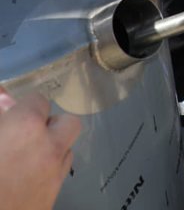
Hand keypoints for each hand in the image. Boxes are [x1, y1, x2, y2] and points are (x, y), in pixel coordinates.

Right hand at [0, 88, 80, 209]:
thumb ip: (0, 111)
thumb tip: (2, 93)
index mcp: (26, 128)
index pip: (38, 100)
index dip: (22, 107)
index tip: (10, 115)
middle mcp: (50, 148)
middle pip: (68, 122)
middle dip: (49, 124)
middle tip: (23, 135)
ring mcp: (55, 174)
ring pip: (66, 149)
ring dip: (50, 148)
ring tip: (22, 157)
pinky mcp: (52, 199)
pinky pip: (60, 174)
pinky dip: (47, 170)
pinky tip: (24, 177)